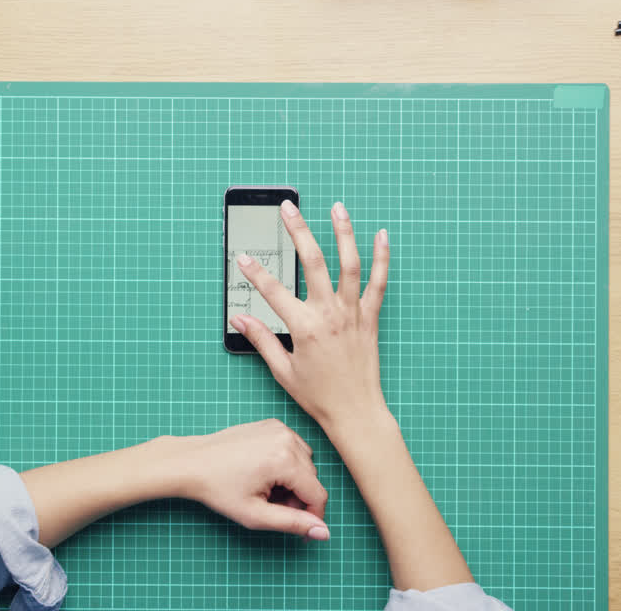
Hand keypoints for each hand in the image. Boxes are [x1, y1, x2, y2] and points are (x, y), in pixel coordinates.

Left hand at [174, 419, 329, 539]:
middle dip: (298, 498)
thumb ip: (292, 523)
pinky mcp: (272, 424)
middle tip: (270, 507)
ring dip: (293, 480)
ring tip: (266, 489)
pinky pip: (293, 447)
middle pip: (312, 479)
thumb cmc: (218, 489)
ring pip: (305, 463)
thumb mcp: (255, 514)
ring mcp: (280, 428)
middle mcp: (287, 439)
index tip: (297, 528)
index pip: (317, 495)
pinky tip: (264, 472)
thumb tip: (323, 533)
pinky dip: (286, 463)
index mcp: (285, 460)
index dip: (311, 516)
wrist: (192, 462)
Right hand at [229, 201, 390, 434]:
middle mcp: (330, 314)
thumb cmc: (319, 395)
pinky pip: (378, 282)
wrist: (356, 412)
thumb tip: (239, 319)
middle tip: (288, 208)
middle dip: (298, 232)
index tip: (243, 257)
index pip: (273, 291)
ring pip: (349, 264)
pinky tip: (381, 235)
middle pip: (313, 263)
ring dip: (343, 233)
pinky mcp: (370, 317)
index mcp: (305, 328)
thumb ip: (261, 340)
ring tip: (337, 207)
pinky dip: (381, 258)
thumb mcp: (282, 371)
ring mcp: (352, 313)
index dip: (255, 273)